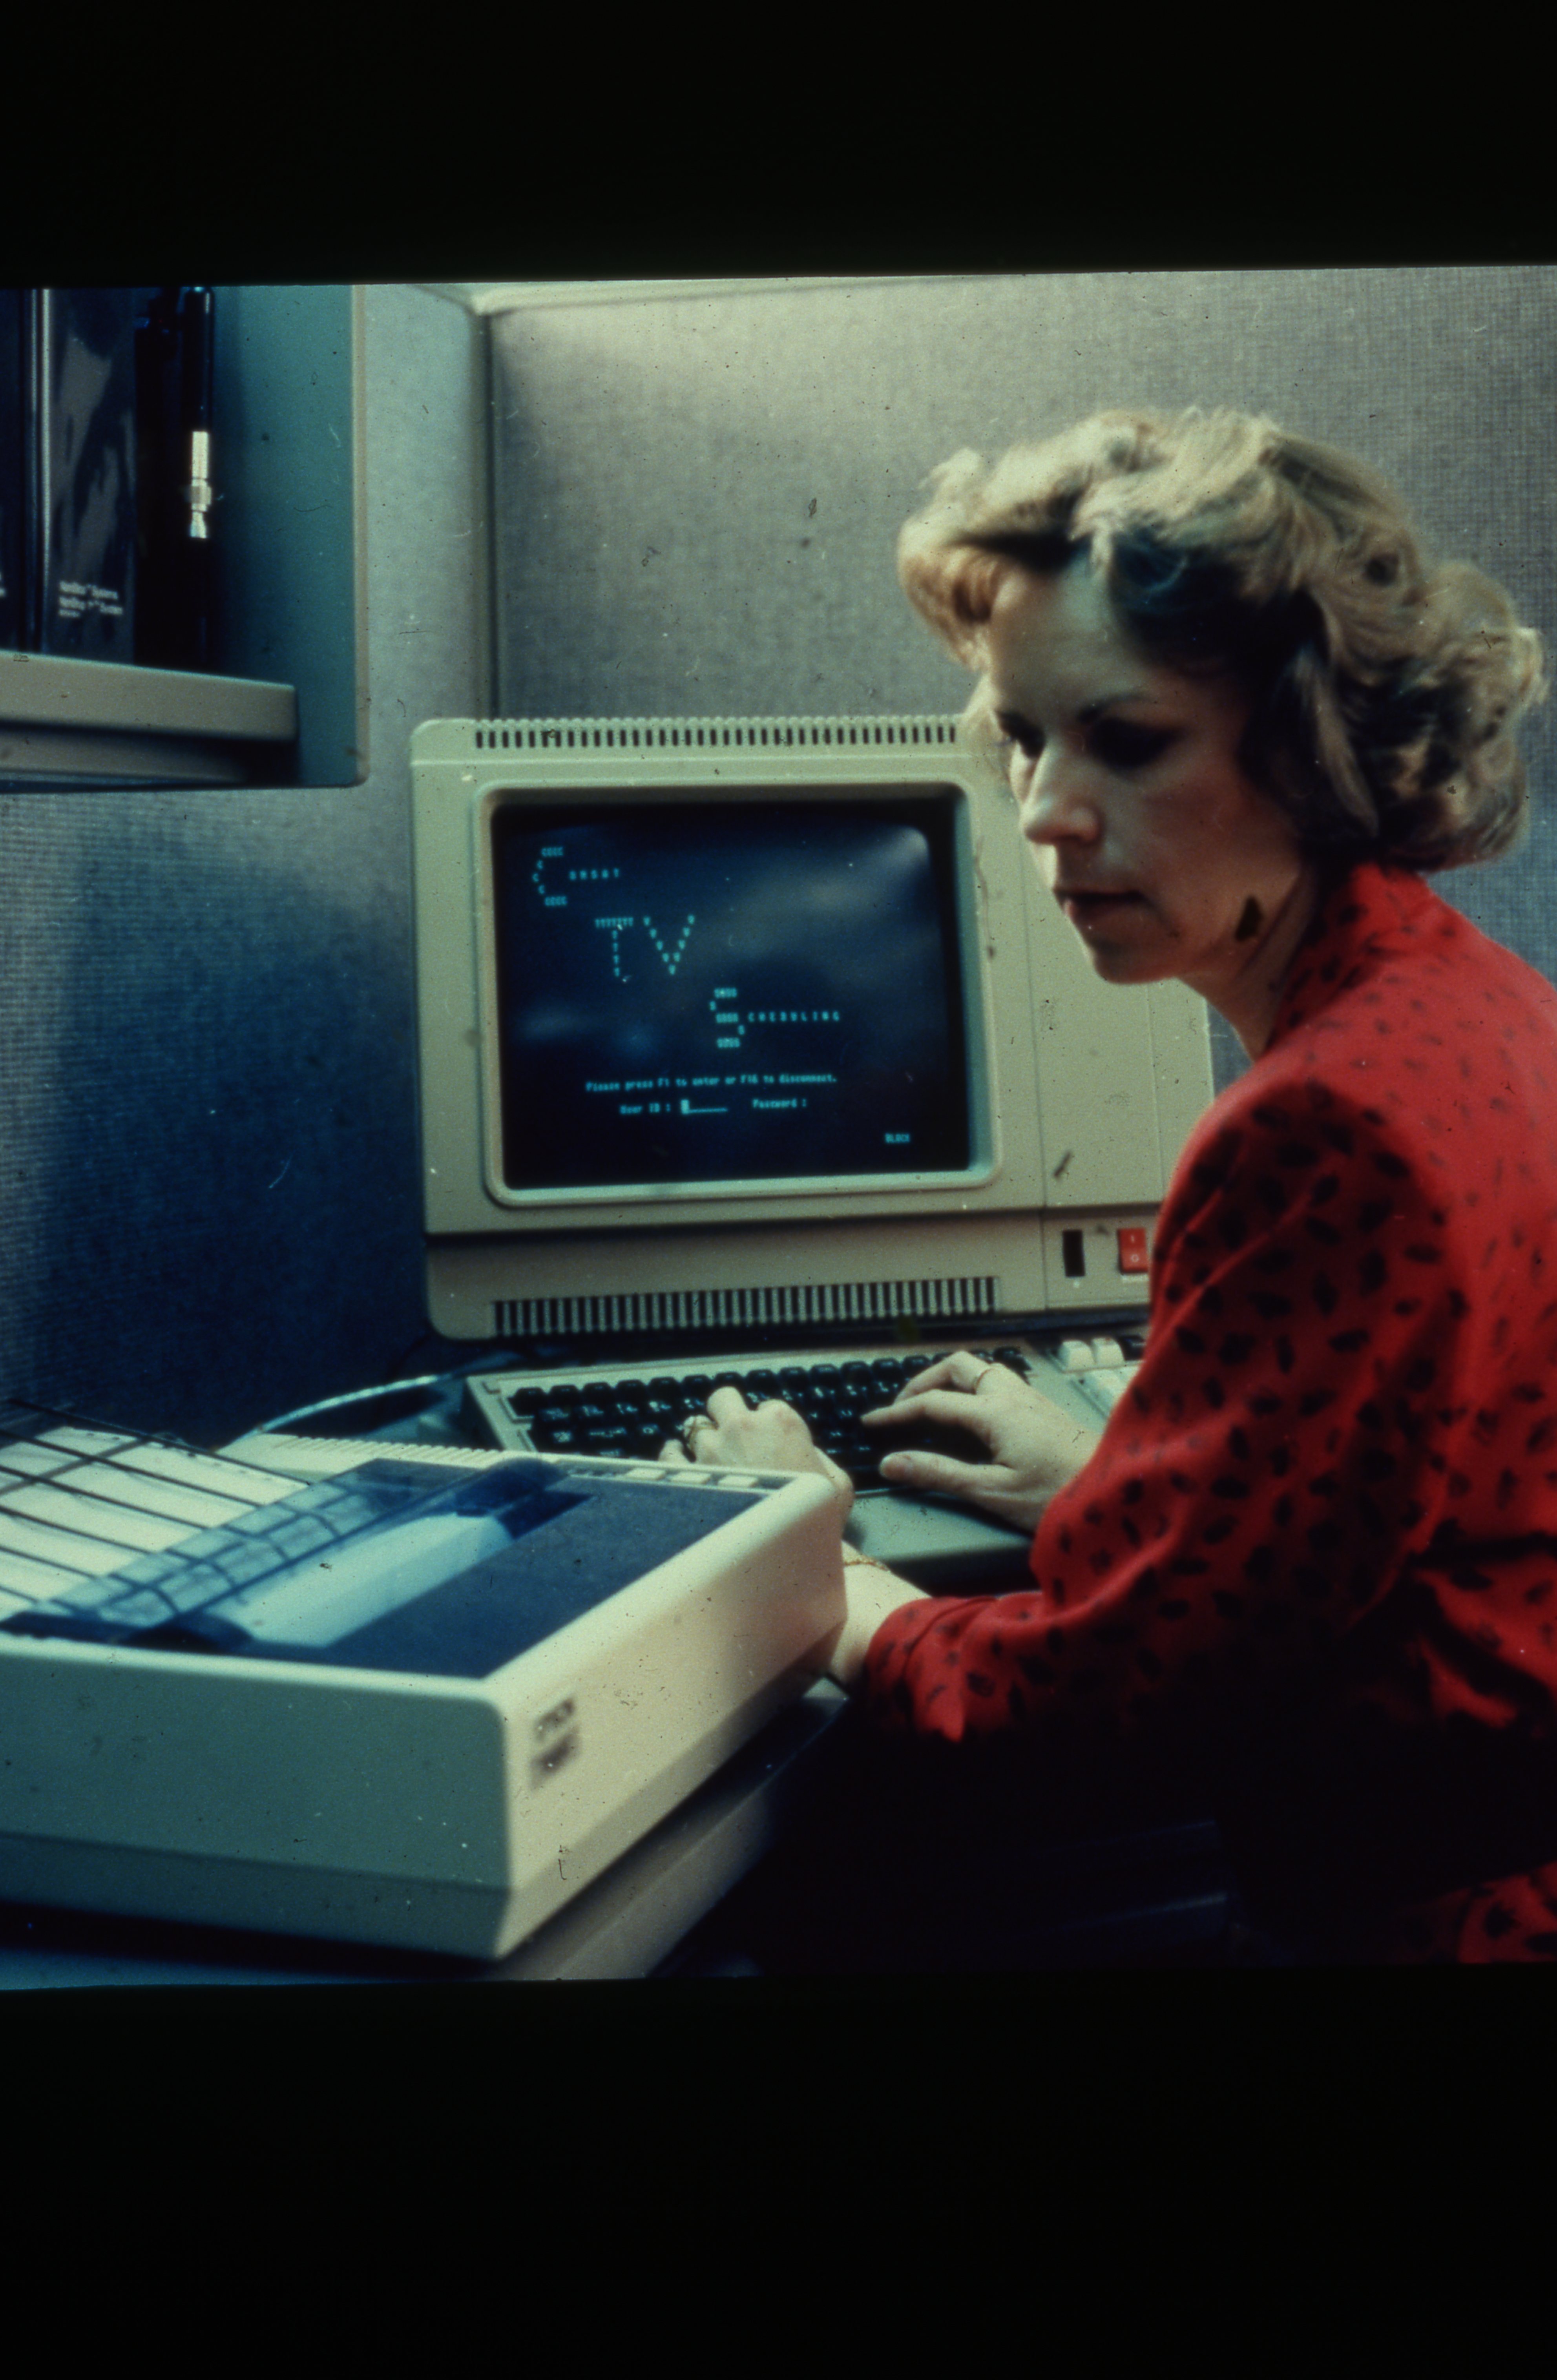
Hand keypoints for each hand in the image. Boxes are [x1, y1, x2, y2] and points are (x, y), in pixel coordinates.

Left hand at [659, 1386, 854, 1524]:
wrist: (783, 1552)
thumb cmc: (815, 1519)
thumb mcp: (838, 1484)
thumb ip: (819, 1457)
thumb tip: (803, 1449)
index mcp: (781, 1421)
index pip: (768, 1406)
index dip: (767, 1423)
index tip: (768, 1441)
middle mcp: (742, 1427)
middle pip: (722, 1399)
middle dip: (726, 1412)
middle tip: (731, 1431)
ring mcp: (711, 1449)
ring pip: (693, 1425)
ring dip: (701, 1436)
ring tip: (705, 1450)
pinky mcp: (689, 1474)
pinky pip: (670, 1454)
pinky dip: (672, 1455)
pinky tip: (676, 1457)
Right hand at [861, 1349, 1099, 1533]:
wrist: (1113, 1491)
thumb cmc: (1056, 1496)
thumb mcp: (991, 1491)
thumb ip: (939, 1474)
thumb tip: (892, 1462)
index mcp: (994, 1412)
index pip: (933, 1404)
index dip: (897, 1412)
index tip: (872, 1423)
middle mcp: (1012, 1395)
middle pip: (957, 1367)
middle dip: (924, 1381)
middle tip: (903, 1407)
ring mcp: (1031, 1397)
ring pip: (981, 1369)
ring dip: (952, 1379)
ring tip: (934, 1405)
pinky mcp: (1044, 1407)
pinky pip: (1000, 1381)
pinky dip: (974, 1388)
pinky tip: (975, 1414)